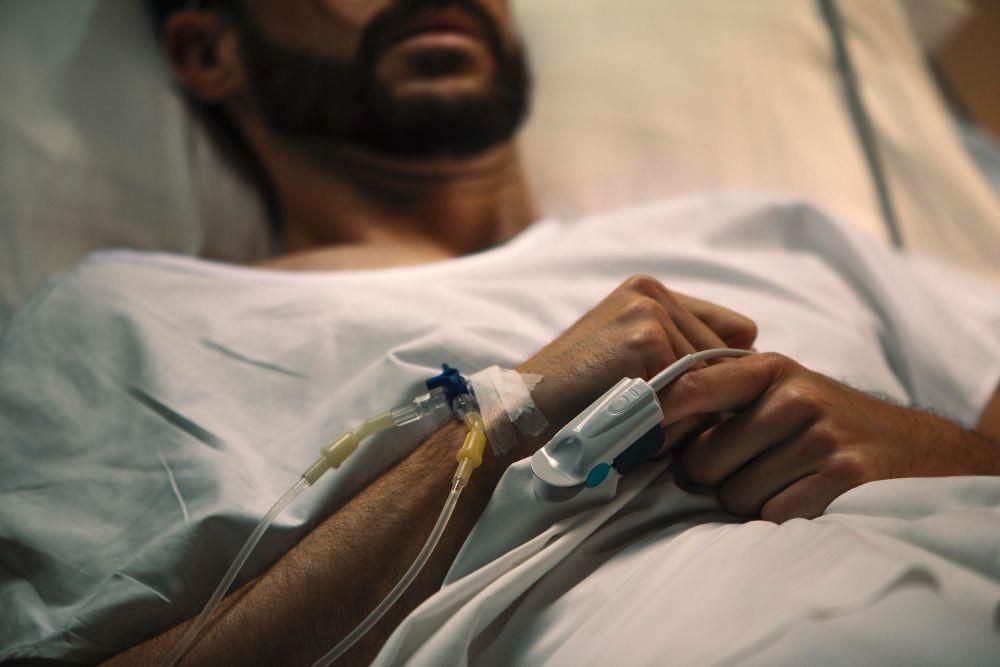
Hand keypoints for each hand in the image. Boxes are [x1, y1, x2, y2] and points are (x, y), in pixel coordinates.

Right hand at [516, 275, 756, 455]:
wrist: (523, 412)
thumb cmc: (578, 400)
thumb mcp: (630, 363)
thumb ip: (681, 354)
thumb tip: (756, 365)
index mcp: (648, 291)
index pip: (732, 330)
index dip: (718, 373)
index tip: (690, 401)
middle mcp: (651, 290)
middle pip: (727, 353)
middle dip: (706, 393)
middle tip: (654, 416)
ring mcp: (649, 309)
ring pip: (713, 373)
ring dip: (691, 407)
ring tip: (641, 419)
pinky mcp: (645, 336)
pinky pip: (693, 387)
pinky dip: (674, 415)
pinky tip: (636, 421)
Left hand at [660, 353, 999, 521]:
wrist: (921, 451)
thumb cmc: (830, 424)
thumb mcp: (783, 392)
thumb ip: (724, 401)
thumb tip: (650, 432)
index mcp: (770, 370)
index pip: (691, 387)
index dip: (657, 418)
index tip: (637, 439)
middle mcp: (795, 397)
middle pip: (705, 459)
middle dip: (711, 479)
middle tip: (740, 474)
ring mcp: (821, 436)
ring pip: (735, 495)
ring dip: (747, 502)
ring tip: (780, 484)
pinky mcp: (844, 476)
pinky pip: (773, 516)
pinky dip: (779, 519)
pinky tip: (803, 500)